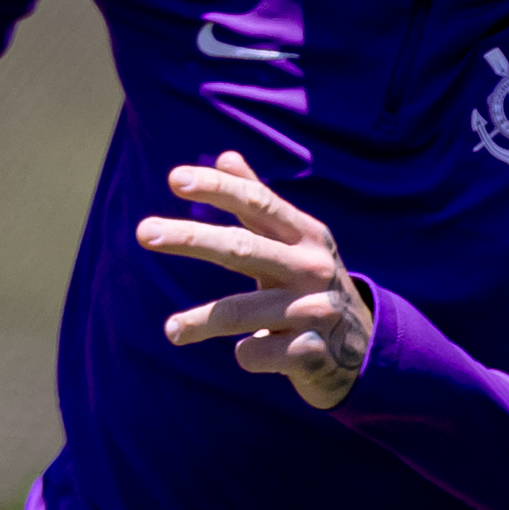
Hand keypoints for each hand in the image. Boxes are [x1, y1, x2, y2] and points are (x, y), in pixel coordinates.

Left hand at [141, 151, 374, 409]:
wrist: (365, 349)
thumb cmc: (311, 285)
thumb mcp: (294, 242)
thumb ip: (259, 203)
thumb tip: (225, 156)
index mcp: (306, 235)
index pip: (257, 202)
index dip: (217, 188)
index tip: (173, 179)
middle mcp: (312, 267)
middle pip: (241, 248)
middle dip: (190, 238)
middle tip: (143, 232)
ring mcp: (315, 310)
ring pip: (242, 312)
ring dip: (200, 321)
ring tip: (171, 330)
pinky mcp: (313, 353)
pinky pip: (259, 352)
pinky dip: (246, 353)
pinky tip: (247, 351)